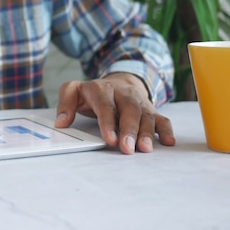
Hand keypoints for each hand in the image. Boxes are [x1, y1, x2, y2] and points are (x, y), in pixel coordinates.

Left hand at [54, 72, 174, 153]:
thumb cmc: (94, 92)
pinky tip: (168, 142)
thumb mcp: (74, 90)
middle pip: (129, 109)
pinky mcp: (151, 109)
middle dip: (129, 130)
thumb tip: (61, 122)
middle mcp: (123, 94)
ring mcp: (139, 101)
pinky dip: (166, 129)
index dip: (107, 122)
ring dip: (147, 132)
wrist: (120, 80)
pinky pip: (161, 118)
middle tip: (127, 149)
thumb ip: (65, 102)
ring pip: (146, 114)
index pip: (105, 105)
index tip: (109, 139)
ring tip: (145, 149)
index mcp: (102, 89)